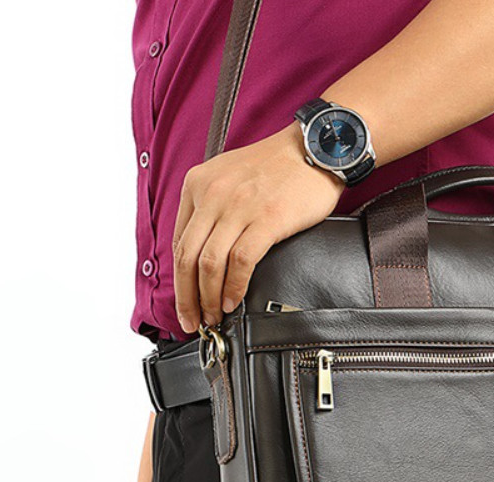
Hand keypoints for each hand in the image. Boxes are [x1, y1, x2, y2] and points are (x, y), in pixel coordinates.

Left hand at [172, 126, 344, 331]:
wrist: (315, 148)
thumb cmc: (279, 165)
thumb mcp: (230, 175)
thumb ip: (212, 206)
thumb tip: (204, 251)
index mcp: (198, 183)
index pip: (178, 242)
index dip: (179, 279)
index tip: (185, 300)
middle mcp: (213, 194)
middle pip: (187, 257)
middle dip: (186, 297)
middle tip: (193, 320)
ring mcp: (239, 207)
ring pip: (209, 263)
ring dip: (208, 297)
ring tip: (214, 315)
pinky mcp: (267, 219)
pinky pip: (240, 262)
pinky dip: (234, 287)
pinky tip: (235, 300)